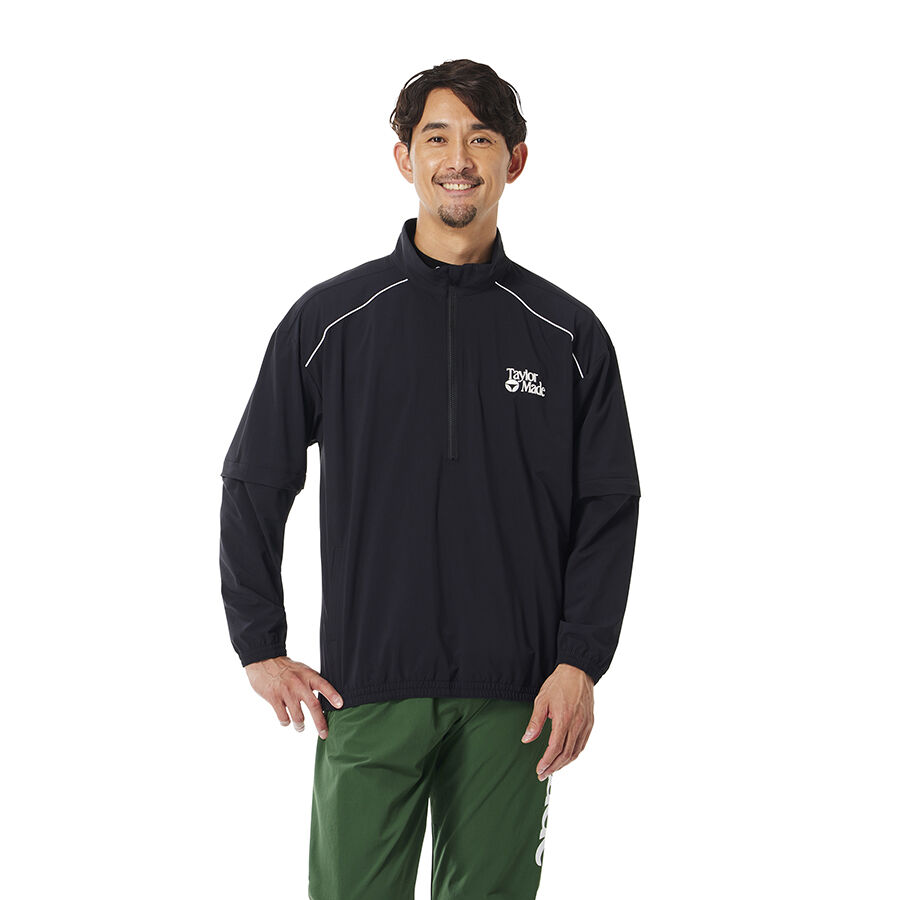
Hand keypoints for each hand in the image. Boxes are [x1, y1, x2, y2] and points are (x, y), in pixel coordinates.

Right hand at [245, 656, 342, 738]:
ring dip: (300, 726)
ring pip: (298, 717)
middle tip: (324, 734)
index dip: (332, 695)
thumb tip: (326, 699)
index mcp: (308, 676)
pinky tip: (286, 720)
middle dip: (320, 723)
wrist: (264, 661)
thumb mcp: (302, 670)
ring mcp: (286, 692)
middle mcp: (299, 684)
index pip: (324, 685)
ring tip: (300, 727)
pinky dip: (286, 722)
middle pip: (314, 706)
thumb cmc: (286, 668)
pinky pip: (283, 718)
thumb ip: (312, 683)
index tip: (340, 704)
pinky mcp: (274, 698)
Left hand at [521, 663, 593, 780]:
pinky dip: (574, 754)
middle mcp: (577, 724)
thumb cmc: (559, 683)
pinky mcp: (590, 723)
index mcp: (564, 718)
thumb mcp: (542, 700)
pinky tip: (566, 757)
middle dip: (553, 766)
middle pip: (566, 754)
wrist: (578, 671)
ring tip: (553, 768)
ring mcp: (586, 725)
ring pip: (576, 751)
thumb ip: (535, 722)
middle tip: (543, 774)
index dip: (546, 761)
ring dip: (564, 763)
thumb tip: (526, 739)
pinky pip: (582, 744)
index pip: (555, 748)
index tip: (539, 769)